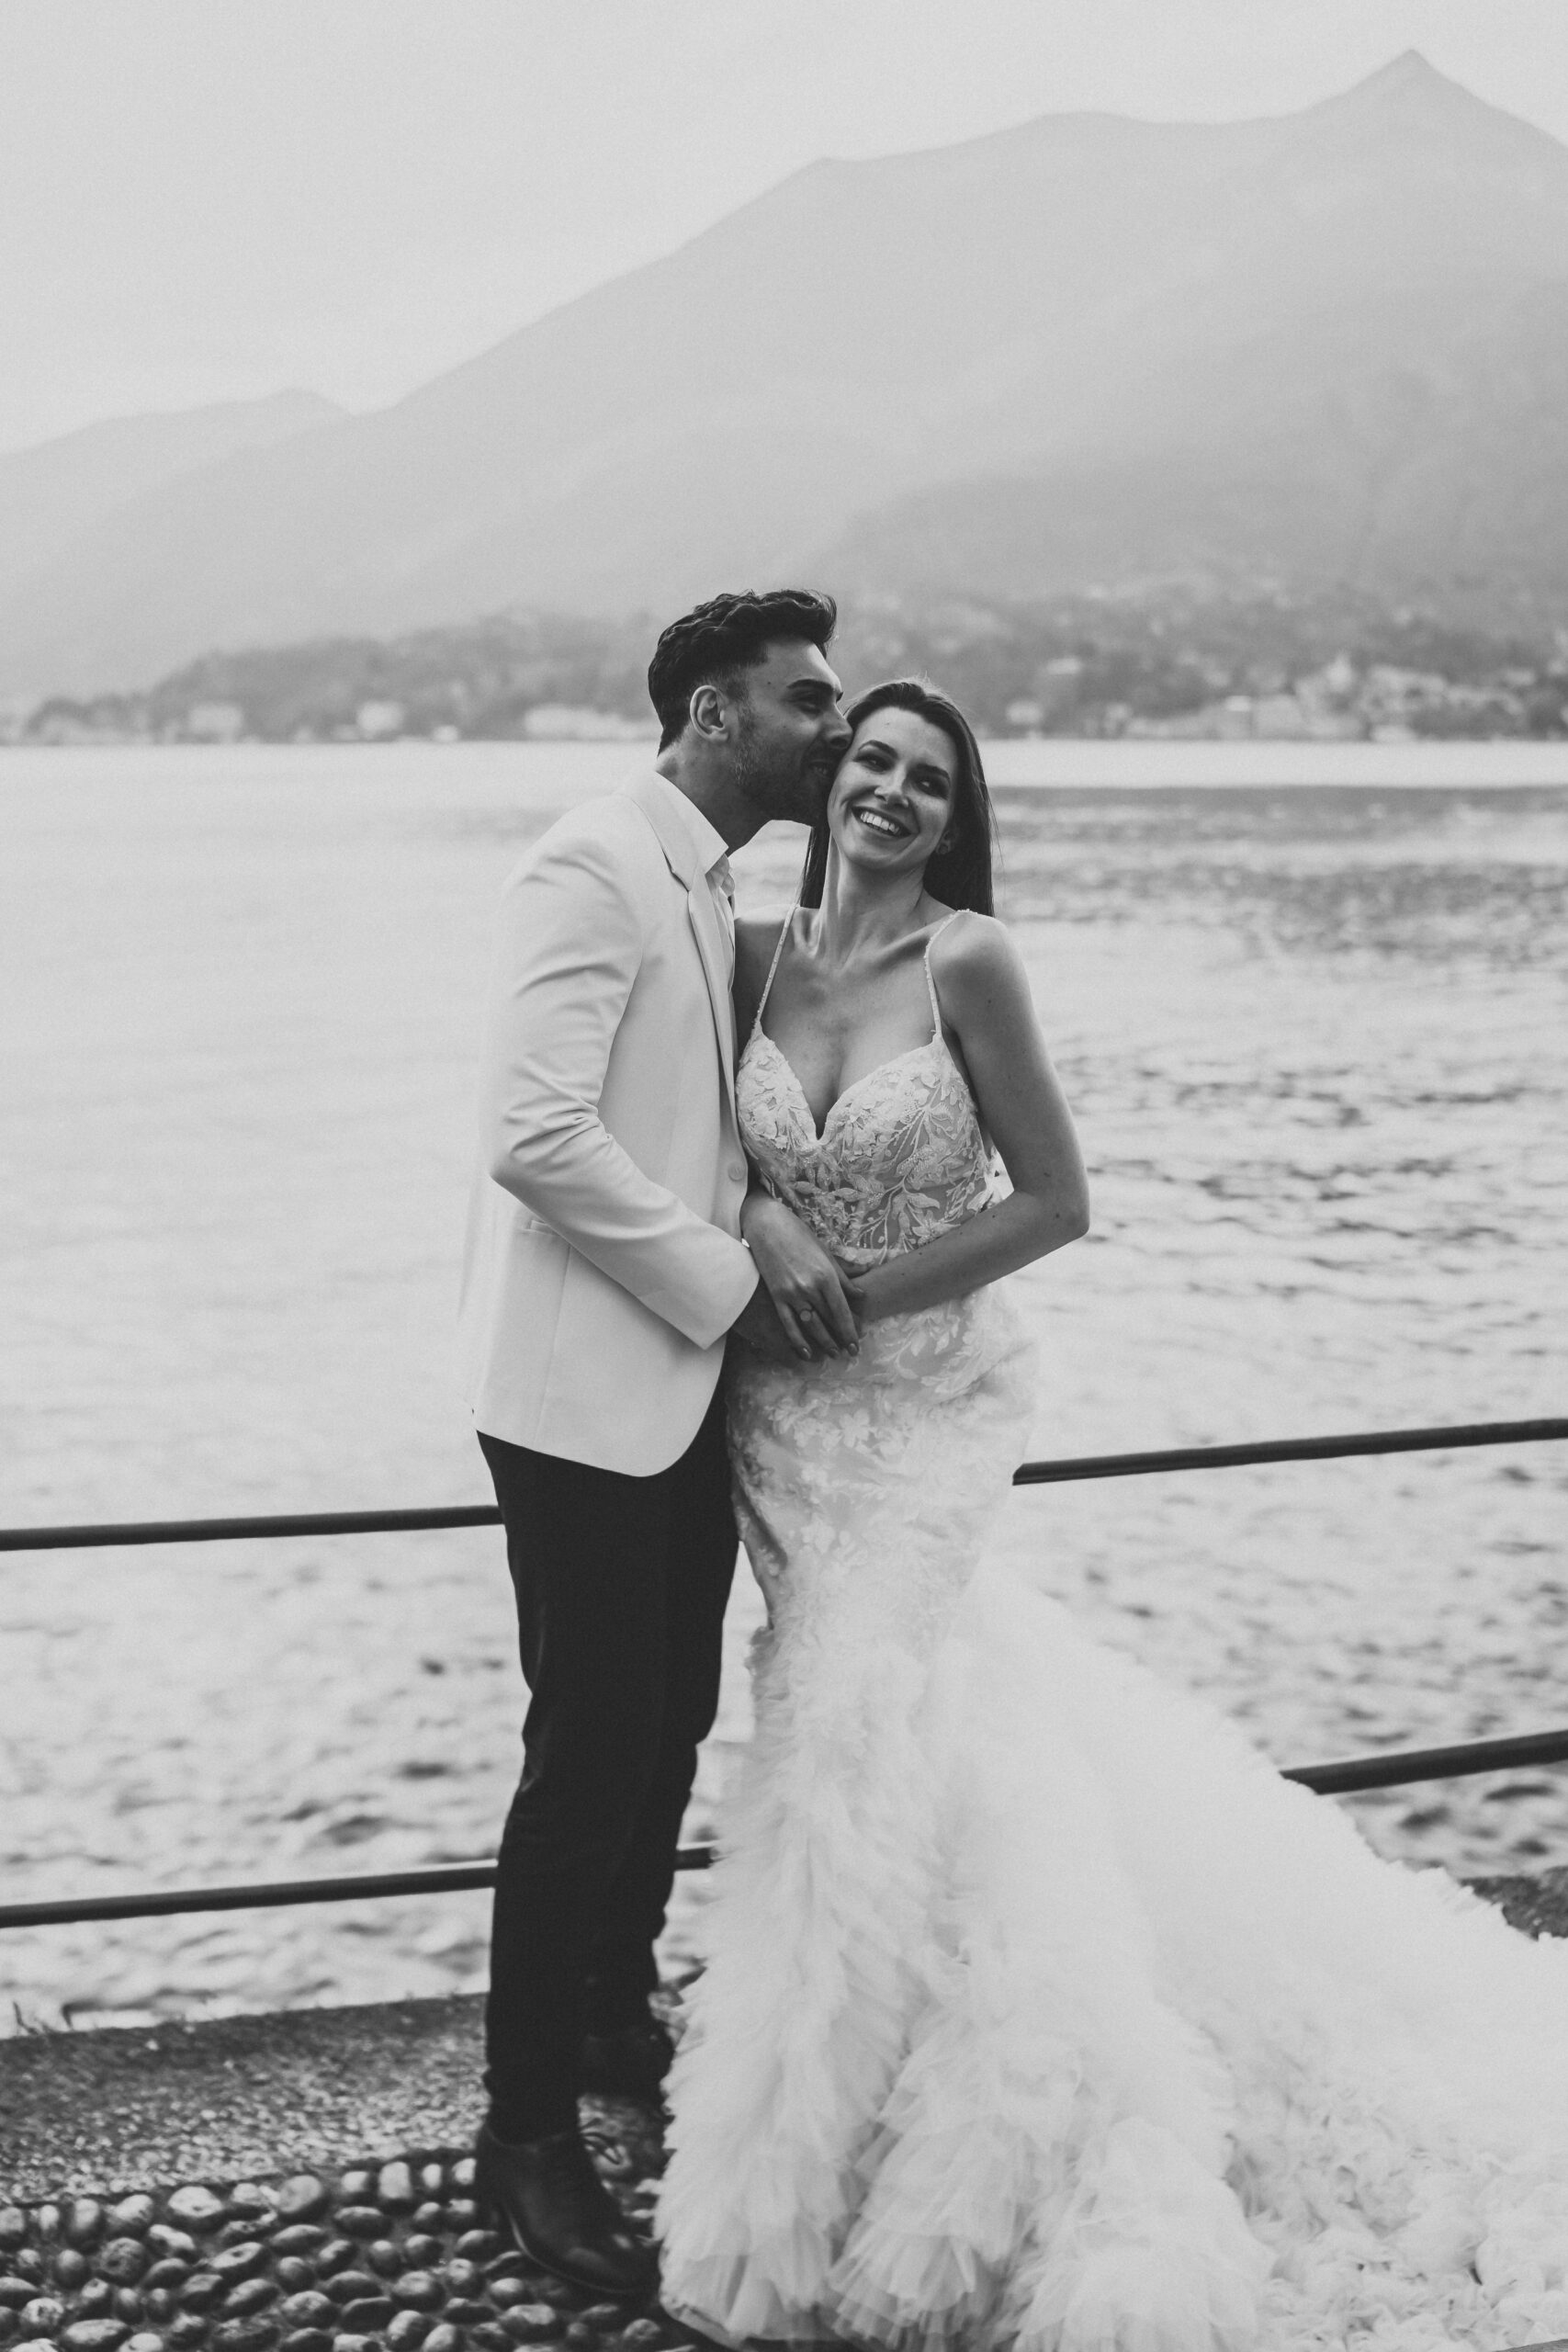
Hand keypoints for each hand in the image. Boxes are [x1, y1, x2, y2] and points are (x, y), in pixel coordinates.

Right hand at [740, 1192, 863, 1359]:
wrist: (768, 1227)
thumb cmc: (799, 1236)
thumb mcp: (825, 1253)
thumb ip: (844, 1276)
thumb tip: (861, 1294)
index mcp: (826, 1275)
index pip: (842, 1311)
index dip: (850, 1331)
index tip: (856, 1345)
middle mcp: (810, 1287)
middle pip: (829, 1320)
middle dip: (840, 1339)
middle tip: (849, 1353)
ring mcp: (792, 1293)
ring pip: (811, 1325)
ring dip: (823, 1342)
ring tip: (833, 1354)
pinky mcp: (776, 1296)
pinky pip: (789, 1323)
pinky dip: (797, 1340)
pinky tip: (805, 1352)